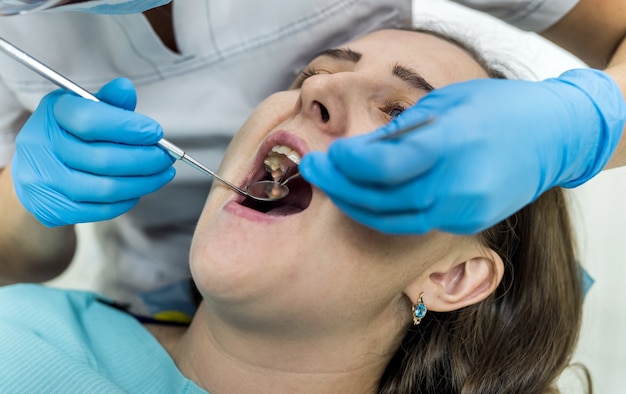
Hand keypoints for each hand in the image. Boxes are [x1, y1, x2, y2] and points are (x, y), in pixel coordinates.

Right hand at [12, 78, 175, 226]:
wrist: (35, 170)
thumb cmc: (68, 134)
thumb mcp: (83, 108)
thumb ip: (108, 102)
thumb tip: (125, 89)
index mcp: (53, 115)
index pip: (90, 121)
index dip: (128, 127)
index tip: (156, 133)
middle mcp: (43, 148)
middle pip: (104, 159)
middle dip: (146, 159)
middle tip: (167, 157)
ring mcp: (47, 182)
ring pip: (108, 188)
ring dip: (145, 182)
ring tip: (162, 173)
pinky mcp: (55, 208)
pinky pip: (102, 209)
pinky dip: (128, 199)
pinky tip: (139, 188)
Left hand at [300, 69, 625, 233]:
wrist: (552, 137)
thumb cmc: (496, 108)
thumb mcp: (445, 102)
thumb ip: (400, 133)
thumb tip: (356, 153)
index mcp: (453, 143)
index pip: (386, 165)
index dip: (349, 164)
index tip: (328, 154)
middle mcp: (458, 184)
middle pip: (383, 199)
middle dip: (340, 188)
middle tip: (313, 171)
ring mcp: (465, 210)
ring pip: (395, 221)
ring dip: (356, 206)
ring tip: (332, 188)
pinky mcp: (467, 225)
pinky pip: (415, 225)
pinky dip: (385, 215)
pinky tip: (366, 200)